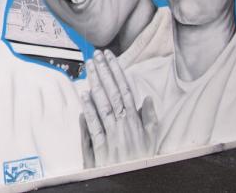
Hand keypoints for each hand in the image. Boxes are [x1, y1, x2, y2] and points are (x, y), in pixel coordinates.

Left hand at [80, 50, 157, 166]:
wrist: (132, 181)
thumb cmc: (141, 159)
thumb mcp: (151, 139)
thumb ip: (148, 119)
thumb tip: (146, 99)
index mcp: (135, 122)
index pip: (124, 90)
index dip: (117, 71)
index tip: (110, 57)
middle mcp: (123, 125)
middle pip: (112, 93)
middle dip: (104, 72)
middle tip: (96, 55)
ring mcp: (111, 135)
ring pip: (103, 104)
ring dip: (95, 84)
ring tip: (89, 67)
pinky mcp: (100, 146)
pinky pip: (94, 124)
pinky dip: (89, 109)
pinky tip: (84, 94)